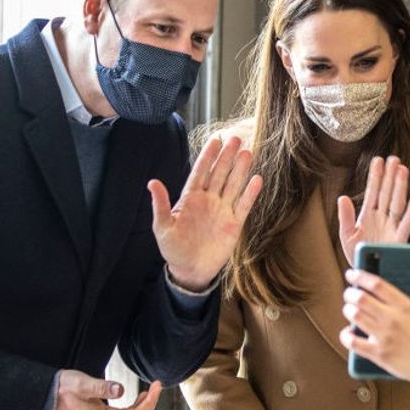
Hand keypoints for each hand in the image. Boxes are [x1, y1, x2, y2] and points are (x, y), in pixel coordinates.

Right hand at [54, 369, 162, 409]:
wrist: (50, 396)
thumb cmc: (64, 388)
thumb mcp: (82, 383)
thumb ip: (101, 387)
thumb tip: (119, 390)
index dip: (150, 402)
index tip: (157, 386)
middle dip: (150, 404)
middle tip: (157, 385)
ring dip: (145, 406)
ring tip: (152, 390)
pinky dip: (136, 408)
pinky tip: (140, 397)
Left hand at [149, 136, 263, 290]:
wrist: (190, 270)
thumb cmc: (173, 249)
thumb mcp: (162, 228)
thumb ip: (160, 205)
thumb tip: (152, 182)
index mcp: (190, 198)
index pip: (200, 172)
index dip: (208, 156)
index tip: (215, 140)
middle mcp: (208, 200)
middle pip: (219, 174)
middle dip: (227, 156)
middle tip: (235, 138)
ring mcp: (222, 210)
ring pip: (233, 185)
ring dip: (240, 169)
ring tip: (247, 153)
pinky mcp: (234, 224)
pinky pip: (244, 205)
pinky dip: (251, 193)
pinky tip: (257, 179)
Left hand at [336, 156, 409, 265]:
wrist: (366, 274)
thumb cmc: (357, 255)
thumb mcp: (347, 235)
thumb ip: (345, 216)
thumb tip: (342, 197)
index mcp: (369, 214)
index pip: (373, 191)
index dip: (375, 176)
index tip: (378, 160)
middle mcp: (382, 218)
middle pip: (387, 192)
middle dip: (390, 176)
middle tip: (394, 158)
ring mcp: (391, 227)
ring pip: (397, 203)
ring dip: (400, 187)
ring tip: (402, 170)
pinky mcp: (398, 240)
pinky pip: (405, 226)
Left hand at [339, 266, 409, 386]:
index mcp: (404, 306)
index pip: (377, 285)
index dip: (360, 276)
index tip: (352, 274)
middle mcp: (393, 319)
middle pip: (361, 299)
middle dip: (350, 294)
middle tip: (349, 294)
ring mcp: (384, 337)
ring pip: (355, 316)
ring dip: (348, 310)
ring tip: (349, 309)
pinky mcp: (378, 354)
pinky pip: (353, 342)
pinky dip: (346, 335)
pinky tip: (347, 332)